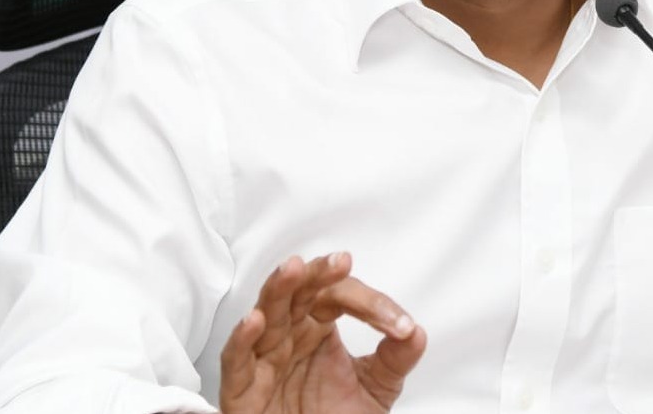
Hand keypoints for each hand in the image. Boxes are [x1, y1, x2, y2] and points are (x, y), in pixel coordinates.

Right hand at [219, 252, 426, 413]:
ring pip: (266, 313)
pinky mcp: (241, 390)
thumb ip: (395, 360)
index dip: (371, 304)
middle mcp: (291, 336)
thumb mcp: (376, 390)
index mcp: (319, 328)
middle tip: (341, 262)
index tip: (399, 325)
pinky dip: (241, 339)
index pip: (341, 296)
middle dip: (318, 274)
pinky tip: (255, 320)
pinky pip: (235, 359)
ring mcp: (264, 359)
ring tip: (294, 269)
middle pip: (300, 291)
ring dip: (279, 289)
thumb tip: (417, 333)